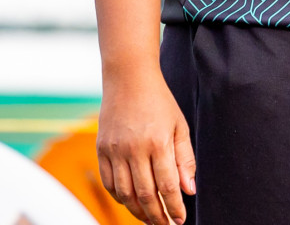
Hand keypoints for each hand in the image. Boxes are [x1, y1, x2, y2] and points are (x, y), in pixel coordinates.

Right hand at [97, 68, 196, 224]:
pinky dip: (119, 197)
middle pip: (145, 194)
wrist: (128, 78)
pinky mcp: (101, 148)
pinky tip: (130, 201)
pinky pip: (108, 182)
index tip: (180, 220)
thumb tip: (188, 191)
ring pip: (124, 193)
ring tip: (149, 218)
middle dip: (157, 216)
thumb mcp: (179, 126)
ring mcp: (115, 149)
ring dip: (137, 211)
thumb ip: (185, 159)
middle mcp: (134, 148)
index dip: (174, 208)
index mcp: (158, 142)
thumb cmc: (159, 101)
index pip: (167, 186)